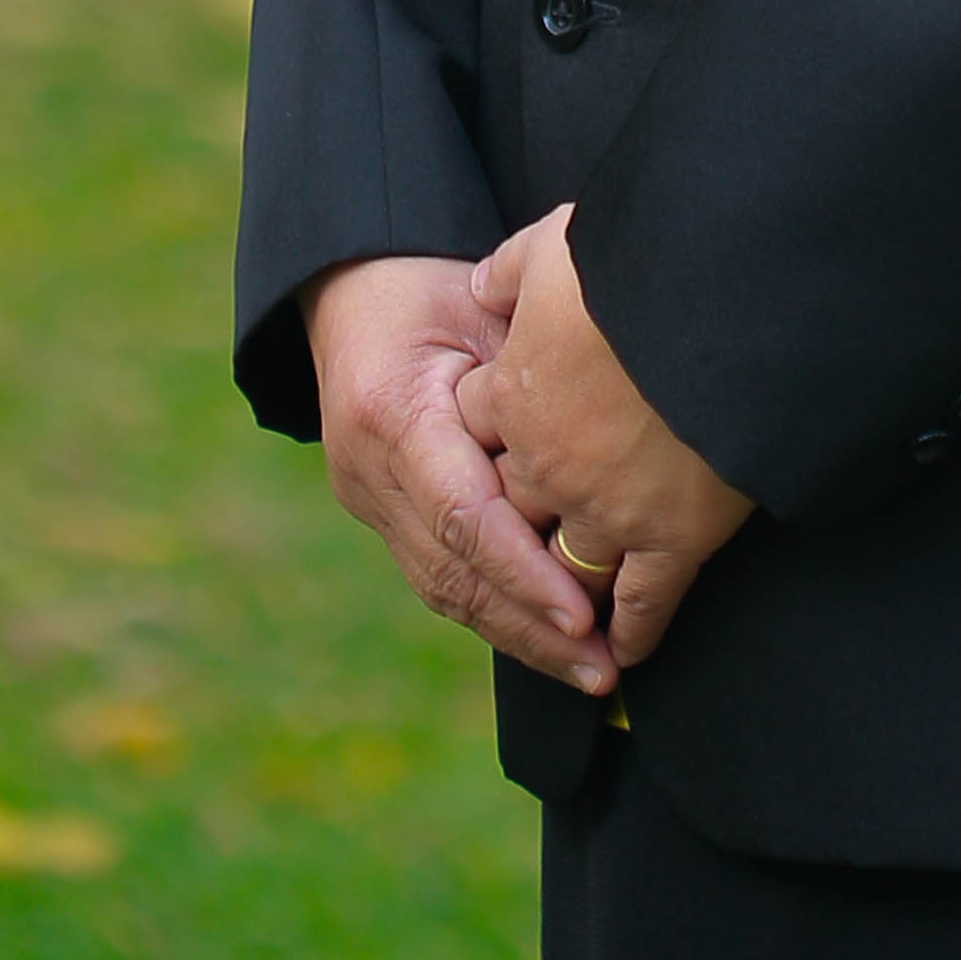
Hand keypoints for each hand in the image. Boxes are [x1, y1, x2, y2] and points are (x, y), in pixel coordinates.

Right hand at [303, 253, 619, 696]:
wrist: (352, 291)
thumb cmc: (434, 287)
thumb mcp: (484, 303)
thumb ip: (530, 370)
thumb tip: (608, 432)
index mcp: (392, 414)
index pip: (463, 515)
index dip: (523, 571)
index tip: (584, 614)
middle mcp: (369, 471)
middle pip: (453, 571)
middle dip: (531, 625)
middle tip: (602, 667)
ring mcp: (369, 501)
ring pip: (445, 589)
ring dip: (519, 635)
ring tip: (592, 672)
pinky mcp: (382, 516)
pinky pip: (441, 576)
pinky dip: (496, 610)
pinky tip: (550, 641)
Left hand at [457, 204, 753, 673]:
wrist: (723, 301)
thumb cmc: (638, 261)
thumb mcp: (557, 245)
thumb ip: (510, 272)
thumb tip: (481, 287)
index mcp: (514, 394)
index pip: (475, 431)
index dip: (485, 434)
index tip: (498, 439)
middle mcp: (547, 464)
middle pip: (511, 511)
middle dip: (516, 526)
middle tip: (524, 544)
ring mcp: (606, 509)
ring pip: (566, 572)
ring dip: (563, 599)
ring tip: (569, 622)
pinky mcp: (672, 538)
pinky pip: (642, 602)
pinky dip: (632, 631)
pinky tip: (626, 649)